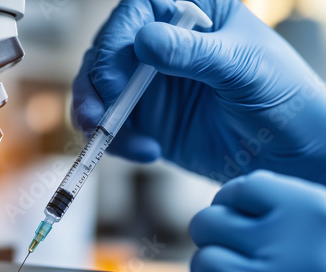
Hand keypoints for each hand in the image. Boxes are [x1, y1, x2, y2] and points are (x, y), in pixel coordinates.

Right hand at [72, 0, 325, 183]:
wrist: (285, 151)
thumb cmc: (279, 95)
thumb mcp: (242, 67)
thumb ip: (194, 53)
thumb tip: (145, 40)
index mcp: (188, 13)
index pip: (134, 14)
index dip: (113, 44)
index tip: (113, 83)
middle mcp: (162, 44)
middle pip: (106, 52)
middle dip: (94, 87)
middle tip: (97, 119)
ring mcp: (150, 82)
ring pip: (99, 89)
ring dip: (94, 115)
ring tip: (107, 139)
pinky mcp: (147, 117)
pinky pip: (113, 124)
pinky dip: (117, 141)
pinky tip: (146, 151)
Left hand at [190, 170, 325, 271]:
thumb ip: (289, 203)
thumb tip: (232, 199)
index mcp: (307, 210)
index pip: (241, 188)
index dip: (230, 197)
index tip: (234, 208)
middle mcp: (287, 246)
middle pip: (209, 223)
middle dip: (210, 229)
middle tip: (222, 238)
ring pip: (205, 265)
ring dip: (208, 266)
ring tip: (223, 268)